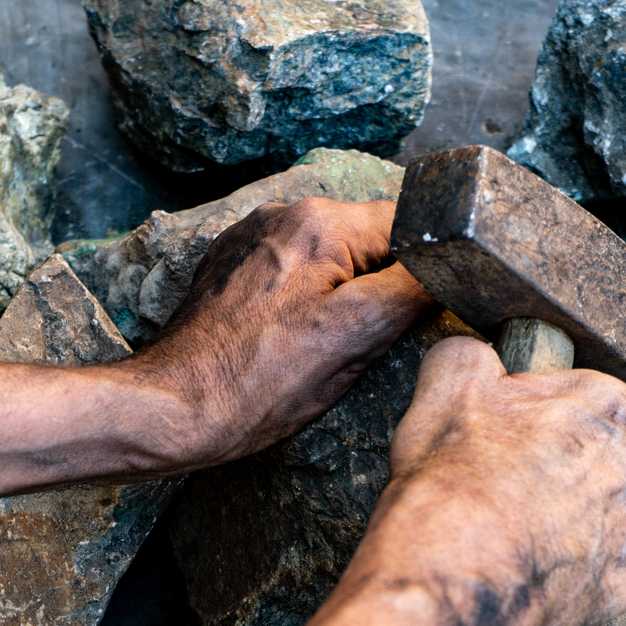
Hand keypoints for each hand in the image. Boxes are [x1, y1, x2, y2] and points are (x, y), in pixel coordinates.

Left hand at [0, 198, 430, 550]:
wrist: (169, 410)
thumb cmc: (257, 384)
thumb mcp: (353, 340)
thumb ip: (411, 291)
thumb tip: (455, 268)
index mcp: (321, 224)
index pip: (411, 226)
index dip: (434, 268)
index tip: (442, 307)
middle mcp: (285, 216)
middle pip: (372, 241)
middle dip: (388, 286)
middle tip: (381, 339)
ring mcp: (255, 240)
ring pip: (336, 261)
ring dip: (350, 296)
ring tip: (335, 347)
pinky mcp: (235, 270)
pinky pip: (298, 275)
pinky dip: (313, 302)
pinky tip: (299, 344)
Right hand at [106, 336, 625, 625]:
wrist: (423, 600)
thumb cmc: (429, 496)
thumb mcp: (435, 399)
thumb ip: (460, 360)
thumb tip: (462, 341)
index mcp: (595, 408)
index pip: (587, 384)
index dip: (536, 403)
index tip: (505, 426)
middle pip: (595, 452)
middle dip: (547, 459)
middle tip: (491, 481)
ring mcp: (624, 539)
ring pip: (599, 508)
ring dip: (557, 513)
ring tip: (494, 529)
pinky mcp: (613, 596)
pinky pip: (596, 566)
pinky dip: (563, 566)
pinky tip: (513, 568)